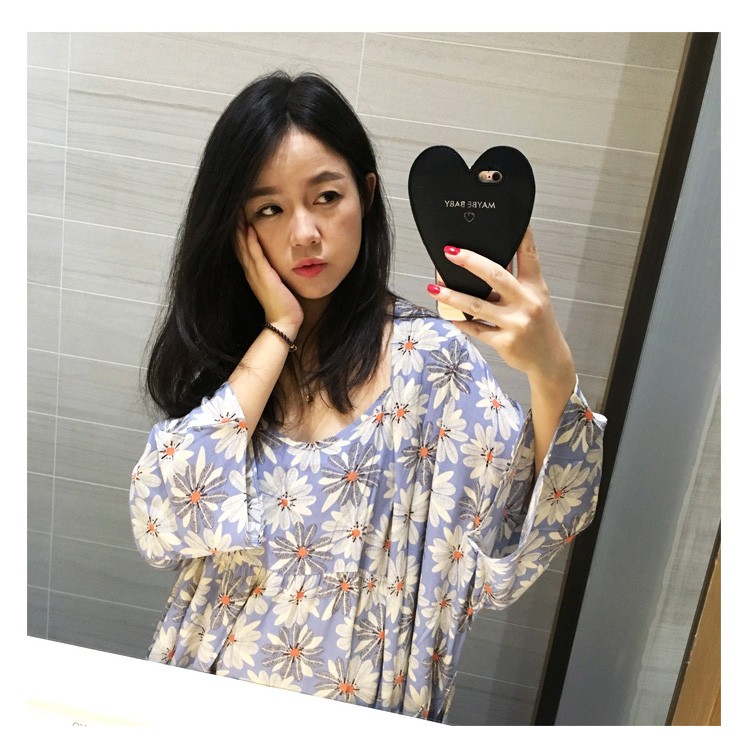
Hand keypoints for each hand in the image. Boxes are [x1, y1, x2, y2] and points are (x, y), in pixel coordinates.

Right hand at [235, 217, 302, 335]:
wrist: (285, 322)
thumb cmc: (284, 304)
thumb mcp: (276, 282)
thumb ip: (274, 271)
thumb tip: (280, 259)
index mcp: (253, 271)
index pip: (242, 246)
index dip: (238, 229)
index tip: (237, 212)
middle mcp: (250, 271)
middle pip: (238, 243)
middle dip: (234, 224)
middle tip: (232, 206)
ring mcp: (255, 274)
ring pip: (243, 246)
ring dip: (239, 228)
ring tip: (236, 210)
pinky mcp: (264, 277)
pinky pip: (255, 255)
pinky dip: (252, 242)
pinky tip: (250, 228)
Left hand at [427, 227, 575, 390]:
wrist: (549, 360)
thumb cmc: (538, 325)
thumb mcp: (536, 298)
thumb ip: (516, 280)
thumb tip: (487, 260)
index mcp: (535, 287)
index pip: (529, 256)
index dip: (521, 236)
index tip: (513, 220)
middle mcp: (526, 303)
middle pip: (496, 276)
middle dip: (470, 262)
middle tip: (450, 252)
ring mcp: (515, 323)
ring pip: (477, 305)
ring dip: (452, 296)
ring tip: (434, 288)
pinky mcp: (504, 342)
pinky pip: (476, 329)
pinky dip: (460, 322)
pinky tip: (448, 314)